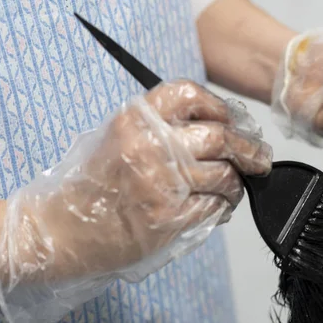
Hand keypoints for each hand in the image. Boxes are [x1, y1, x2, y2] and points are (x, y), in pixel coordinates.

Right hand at [0, 80, 271, 322]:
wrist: (61, 228)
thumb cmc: (94, 184)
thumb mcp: (119, 137)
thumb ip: (161, 126)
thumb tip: (220, 125)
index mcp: (136, 118)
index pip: (191, 94)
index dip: (220, 106)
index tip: (233, 120)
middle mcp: (150, 144)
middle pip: (220, 136)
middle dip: (249, 148)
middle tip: (261, 157)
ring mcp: (160, 182)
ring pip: (224, 174)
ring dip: (237, 183)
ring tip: (235, 186)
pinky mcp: (167, 216)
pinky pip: (214, 206)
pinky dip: (225, 206)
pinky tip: (220, 206)